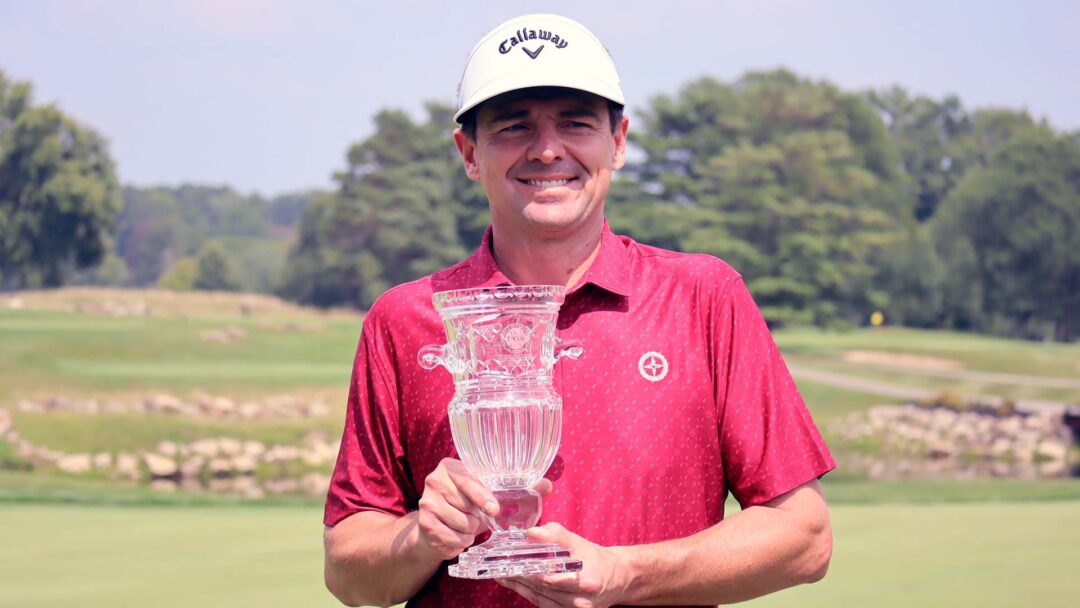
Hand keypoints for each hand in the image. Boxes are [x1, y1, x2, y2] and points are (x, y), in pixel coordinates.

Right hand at [416, 458, 555, 560]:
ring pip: (462, 526)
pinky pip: (452, 540)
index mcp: (451, 467)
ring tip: (466, 527)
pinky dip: (460, 543)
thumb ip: (515, 489)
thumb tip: (547, 485)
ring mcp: (427, 503)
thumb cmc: (467, 506)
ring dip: (470, 533)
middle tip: (476, 518)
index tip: (494, 509)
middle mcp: (435, 481)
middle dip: (478, 519)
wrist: (434, 526)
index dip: (483, 496)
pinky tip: (456, 536)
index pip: (469, 480)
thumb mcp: (487, 493)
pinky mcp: (424, 524)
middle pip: (467, 507)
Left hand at [498, 523, 630, 607]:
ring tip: (500, 573)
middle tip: (498, 565)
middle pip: (542, 587)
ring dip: (518, 585)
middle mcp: (580, 600)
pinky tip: (513, 583)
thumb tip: (531, 532)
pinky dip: (527, 593)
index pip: (550, 577)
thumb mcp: (580, 543)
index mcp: (586, 580)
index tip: (509, 558)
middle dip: (518, 576)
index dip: (527, 568)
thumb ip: (556, 536)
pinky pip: (542, 604)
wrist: (616, 580)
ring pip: (539, 597)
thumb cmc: (596, 559)